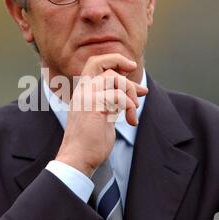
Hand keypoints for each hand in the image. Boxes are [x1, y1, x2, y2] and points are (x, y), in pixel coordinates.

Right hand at [55, 54, 147, 175]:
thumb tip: (141, 90)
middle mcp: (82, 91)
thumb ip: (117, 101)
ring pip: (113, 77)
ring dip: (130, 92)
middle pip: (100, 63)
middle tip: (136, 79)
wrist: (77, 159)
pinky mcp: (93, 106)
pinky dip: (129, 106)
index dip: (113, 60)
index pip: (95, 63)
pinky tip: (131, 120)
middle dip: (122, 66)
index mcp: (84, 92)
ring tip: (133, 111)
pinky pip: (117, 95)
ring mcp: (86, 97)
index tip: (130, 68)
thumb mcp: (106, 116)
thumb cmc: (91, 142)